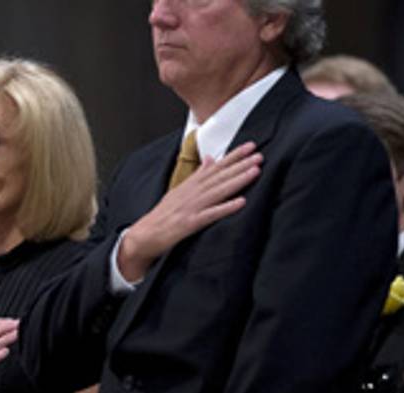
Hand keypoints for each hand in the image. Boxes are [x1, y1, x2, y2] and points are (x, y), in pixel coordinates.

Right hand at [119, 142, 261, 280]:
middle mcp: (191, 193)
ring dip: (237, 181)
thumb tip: (210, 159)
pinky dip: (225, 208)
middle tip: (259, 155)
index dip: (233, 156)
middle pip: (219, 176)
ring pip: (217, 191)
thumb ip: (197, 176)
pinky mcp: (189, 223)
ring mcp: (190, 208)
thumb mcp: (178, 191)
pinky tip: (241, 202)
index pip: (215, 167)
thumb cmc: (163, 215)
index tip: (250, 146)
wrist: (144, 235)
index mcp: (189, 185)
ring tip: (255, 172)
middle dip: (240, 165)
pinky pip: (210, 214)